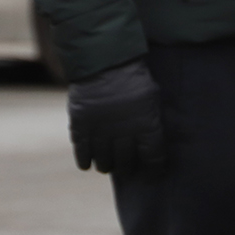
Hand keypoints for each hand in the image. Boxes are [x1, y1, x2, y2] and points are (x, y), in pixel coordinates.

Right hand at [68, 58, 164, 173]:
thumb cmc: (134, 77)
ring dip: (107, 166)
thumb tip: (154, 137)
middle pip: (126, 161)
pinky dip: (85, 161)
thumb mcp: (152, 95)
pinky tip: (88, 164)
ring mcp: (101, 131)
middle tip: (128, 169)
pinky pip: (82, 152)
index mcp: (146, 123)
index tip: (154, 171)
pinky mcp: (81, 127)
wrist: (106, 62)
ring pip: (104, 161)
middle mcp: (124, 132)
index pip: (153, 155)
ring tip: (108, 166)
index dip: (154, 166)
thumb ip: (151, 117)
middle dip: (128, 168)